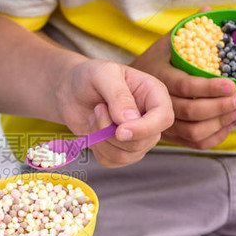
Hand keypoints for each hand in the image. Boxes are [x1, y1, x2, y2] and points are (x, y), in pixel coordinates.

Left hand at [56, 59, 173, 166]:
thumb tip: (130, 120)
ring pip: (126, 155)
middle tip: (98, 109)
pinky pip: (112, 161)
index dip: (144, 129)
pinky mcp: (122, 150)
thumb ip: (119, 94)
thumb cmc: (90, 76)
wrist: (72, 90)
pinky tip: (94, 130)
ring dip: (102, 139)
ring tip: (95, 116)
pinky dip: (97, 148)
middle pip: (144, 142)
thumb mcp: (104, 74)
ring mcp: (138, 137)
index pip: (163, 118)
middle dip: (112, 132)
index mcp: (154, 94)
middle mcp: (150, 118)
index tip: (119, 131)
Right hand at [132, 33, 235, 149]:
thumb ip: (188, 29)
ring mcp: (163, 122)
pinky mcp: (170, 136)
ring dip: (219, 124)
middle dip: (220, 107)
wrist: (125, 89)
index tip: (232, 84)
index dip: (210, 87)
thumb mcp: (166, 42)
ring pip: (193, 132)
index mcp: (158, 77)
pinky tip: (226, 125)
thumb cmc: (155, 62)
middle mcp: (158, 103)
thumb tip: (208, 11)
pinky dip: (214, 137)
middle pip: (192, 112)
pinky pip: (194, 143)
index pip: (186, 86)